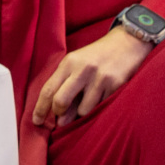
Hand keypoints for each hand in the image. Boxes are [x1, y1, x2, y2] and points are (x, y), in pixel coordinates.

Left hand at [32, 28, 152, 127]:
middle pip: (61, 101)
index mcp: (68, 63)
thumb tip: (58, 116)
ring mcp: (100, 78)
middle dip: (59, 115)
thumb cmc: (97, 56)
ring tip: (85, 105)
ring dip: (81, 115)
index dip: (40, 109)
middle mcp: (82, 70)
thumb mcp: (77, 63)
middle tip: (61, 119)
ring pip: (83, 110)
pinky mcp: (116, 85)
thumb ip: (64, 84)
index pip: (48, 89)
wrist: (128, 42)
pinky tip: (100, 101)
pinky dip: (97, 110)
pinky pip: (101, 107)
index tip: (36, 122)